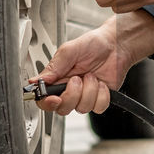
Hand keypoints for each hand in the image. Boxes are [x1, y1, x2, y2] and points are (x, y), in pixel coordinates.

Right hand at [32, 11, 153, 115]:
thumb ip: (53, 67)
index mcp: (57, 78)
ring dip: (89, 90)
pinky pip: (98, 107)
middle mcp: (69, 90)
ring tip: (92, 76)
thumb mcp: (69, 50)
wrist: (116, 45)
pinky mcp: (99, 99)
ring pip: (82, 108)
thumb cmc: (93, 44)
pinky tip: (101, 83)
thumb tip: (37, 81)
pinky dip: (102, 95)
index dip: (47, 103)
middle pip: (62, 108)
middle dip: (72, 95)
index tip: (55, 98)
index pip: (44, 99)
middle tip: (78, 78)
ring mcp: (84, 96)